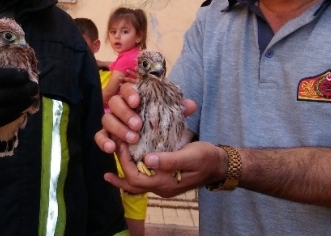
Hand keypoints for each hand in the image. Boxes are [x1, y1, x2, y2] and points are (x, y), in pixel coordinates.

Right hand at [0, 55, 37, 133]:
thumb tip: (8, 49)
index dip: (12, 76)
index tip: (25, 74)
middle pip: (1, 96)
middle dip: (21, 92)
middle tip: (34, 86)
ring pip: (1, 111)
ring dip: (20, 105)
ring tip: (31, 98)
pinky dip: (11, 116)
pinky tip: (21, 109)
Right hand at [94, 82, 196, 153]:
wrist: (156, 141)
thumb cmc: (160, 123)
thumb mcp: (172, 117)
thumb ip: (179, 110)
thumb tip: (190, 105)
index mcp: (134, 97)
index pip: (126, 88)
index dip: (129, 93)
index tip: (136, 101)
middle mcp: (120, 107)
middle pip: (114, 102)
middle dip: (125, 113)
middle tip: (138, 125)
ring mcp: (112, 121)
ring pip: (107, 119)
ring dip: (118, 128)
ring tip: (133, 139)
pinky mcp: (107, 135)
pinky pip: (100, 136)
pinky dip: (104, 141)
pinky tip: (112, 149)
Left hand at [104, 140, 219, 197]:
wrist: (220, 164)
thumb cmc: (207, 158)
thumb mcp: (191, 156)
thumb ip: (170, 160)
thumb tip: (147, 160)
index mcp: (165, 183)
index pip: (136, 178)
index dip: (124, 163)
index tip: (121, 144)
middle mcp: (161, 187)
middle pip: (132, 184)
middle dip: (120, 167)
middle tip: (114, 147)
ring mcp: (163, 184)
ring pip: (137, 183)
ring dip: (124, 174)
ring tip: (111, 168)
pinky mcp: (165, 178)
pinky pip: (144, 178)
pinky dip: (134, 172)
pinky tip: (129, 164)